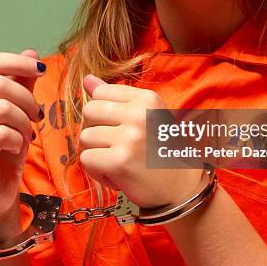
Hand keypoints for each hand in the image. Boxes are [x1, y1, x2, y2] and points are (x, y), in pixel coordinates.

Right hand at [0, 49, 45, 239]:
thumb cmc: (7, 148)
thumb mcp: (19, 110)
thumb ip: (22, 82)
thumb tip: (31, 52)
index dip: (16, 61)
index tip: (41, 70)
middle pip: (0, 85)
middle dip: (28, 99)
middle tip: (37, 116)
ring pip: (3, 108)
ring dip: (24, 122)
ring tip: (26, 134)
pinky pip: (1, 134)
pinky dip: (18, 139)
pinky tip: (17, 147)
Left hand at [79, 75, 203, 208]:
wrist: (181, 186)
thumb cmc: (160, 149)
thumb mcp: (144, 115)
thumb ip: (115, 96)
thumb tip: (87, 79)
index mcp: (147, 98)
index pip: (100, 92)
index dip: (103, 113)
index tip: (121, 127)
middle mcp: (139, 114)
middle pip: (89, 111)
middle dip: (97, 130)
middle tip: (118, 145)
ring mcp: (129, 138)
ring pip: (85, 136)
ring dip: (97, 152)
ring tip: (119, 160)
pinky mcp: (119, 161)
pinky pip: (86, 159)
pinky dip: (97, 171)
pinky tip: (117, 174)